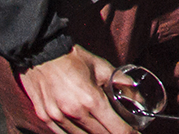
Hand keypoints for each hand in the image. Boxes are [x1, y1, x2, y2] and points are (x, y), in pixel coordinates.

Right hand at [15, 45, 130, 133]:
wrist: (41, 52)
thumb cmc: (73, 58)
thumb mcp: (100, 66)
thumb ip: (120, 80)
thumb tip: (137, 92)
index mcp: (91, 99)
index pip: (116, 128)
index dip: (128, 133)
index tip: (134, 133)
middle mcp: (74, 112)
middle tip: (119, 129)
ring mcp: (57, 118)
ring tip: (103, 130)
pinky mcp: (45, 118)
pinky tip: (83, 130)